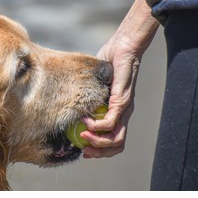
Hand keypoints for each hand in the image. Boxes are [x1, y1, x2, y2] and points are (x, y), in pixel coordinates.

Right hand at [81, 0, 158, 157]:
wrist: (123, 46)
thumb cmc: (108, 62)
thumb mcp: (95, 84)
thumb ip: (88, 96)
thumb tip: (72, 105)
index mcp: (117, 111)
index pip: (113, 139)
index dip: (100, 149)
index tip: (83, 149)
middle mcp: (124, 113)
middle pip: (117, 145)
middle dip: (99, 152)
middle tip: (83, 150)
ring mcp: (124, 108)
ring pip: (116, 139)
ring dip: (98, 142)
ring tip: (83, 134)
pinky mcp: (122, 100)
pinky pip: (111, 122)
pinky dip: (97, 126)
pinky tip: (86, 119)